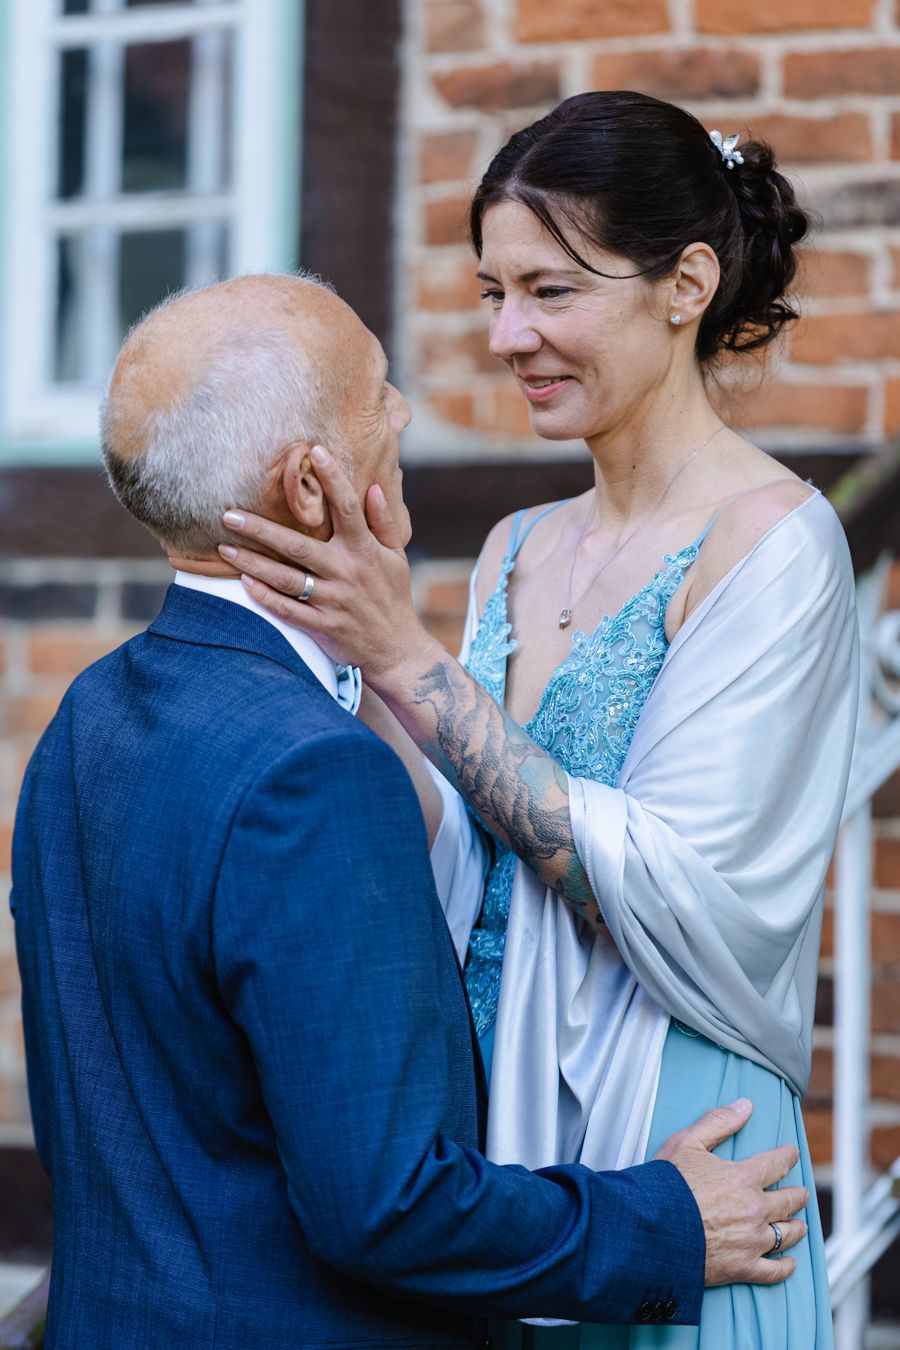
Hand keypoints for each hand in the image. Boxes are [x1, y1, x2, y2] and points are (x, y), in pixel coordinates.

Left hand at [219, 446, 438, 679]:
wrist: (397, 650)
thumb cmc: (394, 596)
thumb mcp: (396, 557)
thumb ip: (384, 522)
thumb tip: (374, 487)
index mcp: (366, 551)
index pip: (348, 508)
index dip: (334, 479)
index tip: (316, 451)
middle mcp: (347, 573)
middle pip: (298, 545)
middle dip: (261, 529)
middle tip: (228, 513)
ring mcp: (333, 602)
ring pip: (286, 579)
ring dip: (252, 563)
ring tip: (224, 548)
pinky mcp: (323, 626)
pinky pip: (288, 610)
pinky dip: (265, 597)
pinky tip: (243, 582)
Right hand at [654, 1098, 808, 1286]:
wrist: (651, 1230)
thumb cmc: (666, 1184)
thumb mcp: (688, 1142)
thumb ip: (719, 1122)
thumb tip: (745, 1105)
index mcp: (743, 1178)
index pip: (776, 1163)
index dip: (787, 1156)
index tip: (792, 1153)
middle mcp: (755, 1209)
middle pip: (789, 1201)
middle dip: (798, 1194)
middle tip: (802, 1192)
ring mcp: (752, 1241)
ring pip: (787, 1234)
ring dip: (796, 1227)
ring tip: (799, 1224)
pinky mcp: (743, 1267)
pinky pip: (774, 1271)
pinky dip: (785, 1267)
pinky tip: (789, 1263)